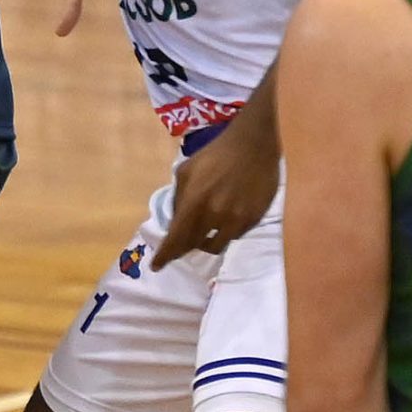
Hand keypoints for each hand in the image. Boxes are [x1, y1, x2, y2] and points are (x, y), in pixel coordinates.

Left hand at [151, 109, 279, 269]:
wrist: (254, 145)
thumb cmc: (216, 154)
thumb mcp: (186, 170)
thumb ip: (179, 197)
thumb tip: (176, 220)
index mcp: (194, 201)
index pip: (176, 238)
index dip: (165, 255)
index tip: (157, 266)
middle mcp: (215, 215)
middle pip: (195, 245)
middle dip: (185, 247)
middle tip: (182, 245)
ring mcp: (236, 219)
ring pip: (216, 245)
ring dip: (207, 241)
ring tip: (207, 231)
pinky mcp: (253, 219)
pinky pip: (235, 236)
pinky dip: (226, 232)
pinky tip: (227, 218)